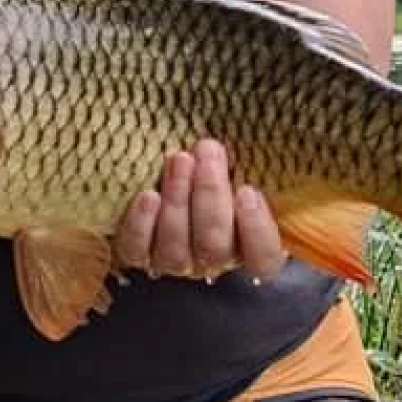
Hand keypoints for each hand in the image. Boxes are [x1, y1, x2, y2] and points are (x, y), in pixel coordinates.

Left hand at [113, 138, 284, 280]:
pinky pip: (138, 251)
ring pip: (176, 251)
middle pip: (214, 246)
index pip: (264, 258)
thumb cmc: (213, 169)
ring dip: (178, 202)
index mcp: (246, 244)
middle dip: (210, 195)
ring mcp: (174, 262)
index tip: (247, 191)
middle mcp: (211, 260)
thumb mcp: (238, 167)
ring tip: (180, 160)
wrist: (172, 173)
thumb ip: (247, 165)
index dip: (256, 230)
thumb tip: (242, 140)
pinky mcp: (140, 255)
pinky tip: (148, 195)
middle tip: (208, 151)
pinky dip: (142, 225)